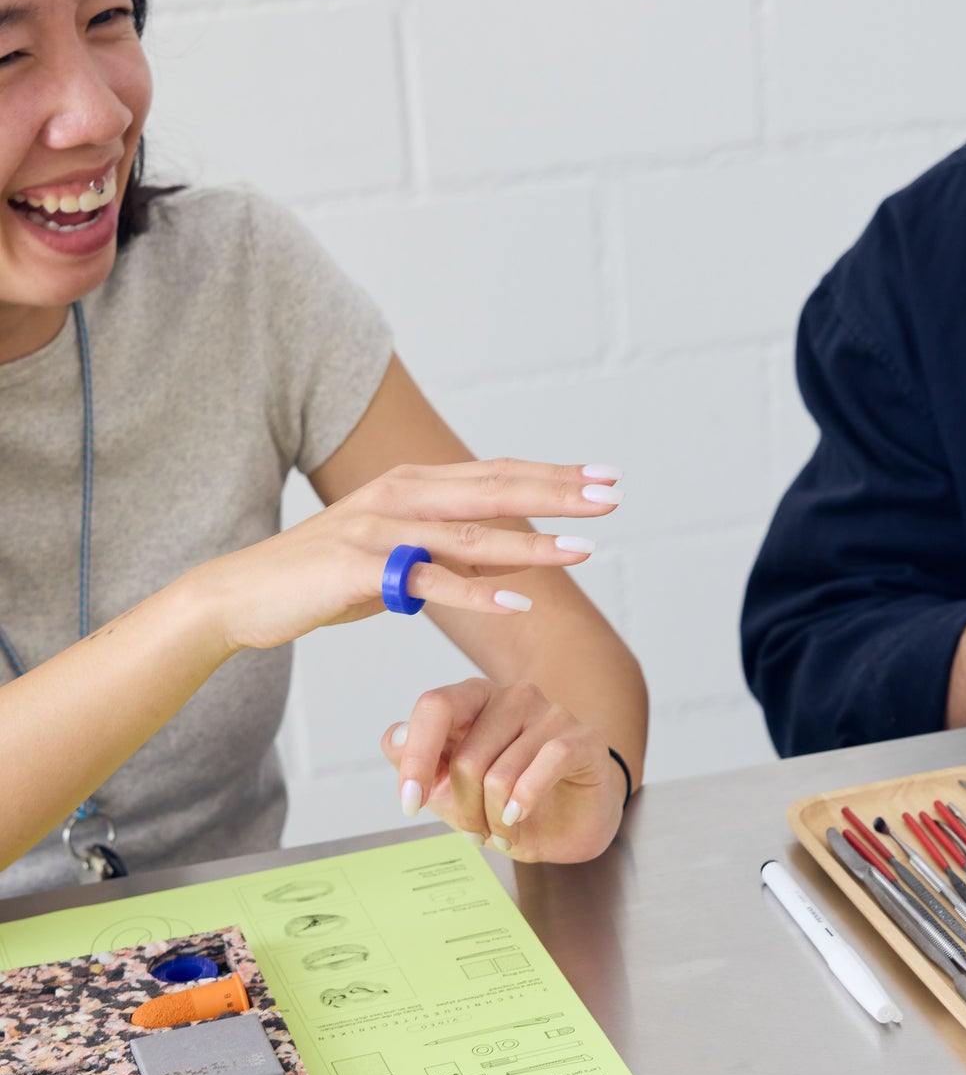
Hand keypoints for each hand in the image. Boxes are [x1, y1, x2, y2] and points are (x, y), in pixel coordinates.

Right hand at [193, 460, 618, 653]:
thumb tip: (484, 559)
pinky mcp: (361, 570)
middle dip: (560, 492)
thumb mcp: (388, 553)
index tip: (605, 477)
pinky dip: (478, 591)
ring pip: (472, 535)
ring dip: (534, 543)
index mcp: (412, 484)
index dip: (553, 474)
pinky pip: (430, 582)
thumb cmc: (320, 577)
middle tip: (614, 494)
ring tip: (585, 550)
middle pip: (495, 490)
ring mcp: (380, 530)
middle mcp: (400, 495)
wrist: (243, 594)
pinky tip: (519, 600)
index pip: (497, 474)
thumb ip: (436, 547)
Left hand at [381, 679, 626, 862]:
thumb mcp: (450, 788)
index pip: (436, 706)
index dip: (417, 757)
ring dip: (496, 820)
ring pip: (501, 774)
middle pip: (467, 758)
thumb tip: (394, 737)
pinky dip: (524, 802)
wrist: (570, 820)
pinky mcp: (581, 739)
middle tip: (474, 833)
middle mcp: (512, 697)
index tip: (411, 804)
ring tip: (503, 831)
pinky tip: (519, 818)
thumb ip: (414, 760)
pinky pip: (545, 765)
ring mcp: (550, 714)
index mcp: (474, 698)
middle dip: (464, 811)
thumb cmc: (508, 798)